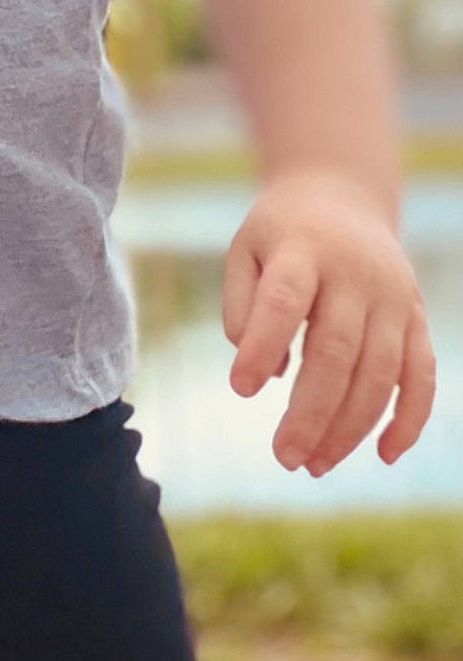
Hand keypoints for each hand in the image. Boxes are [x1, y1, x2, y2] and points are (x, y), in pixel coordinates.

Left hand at [221, 168, 435, 475]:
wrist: (342, 196)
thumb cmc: (282, 235)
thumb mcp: (246, 250)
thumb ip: (242, 306)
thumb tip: (267, 374)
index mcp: (303, 248)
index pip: (284, 300)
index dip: (263, 344)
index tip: (239, 389)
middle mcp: (355, 273)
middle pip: (337, 349)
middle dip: (311, 411)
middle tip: (284, 457)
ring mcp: (393, 297)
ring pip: (380, 372)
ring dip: (350, 427)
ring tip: (314, 464)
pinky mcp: (416, 317)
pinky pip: (422, 375)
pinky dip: (410, 419)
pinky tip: (384, 455)